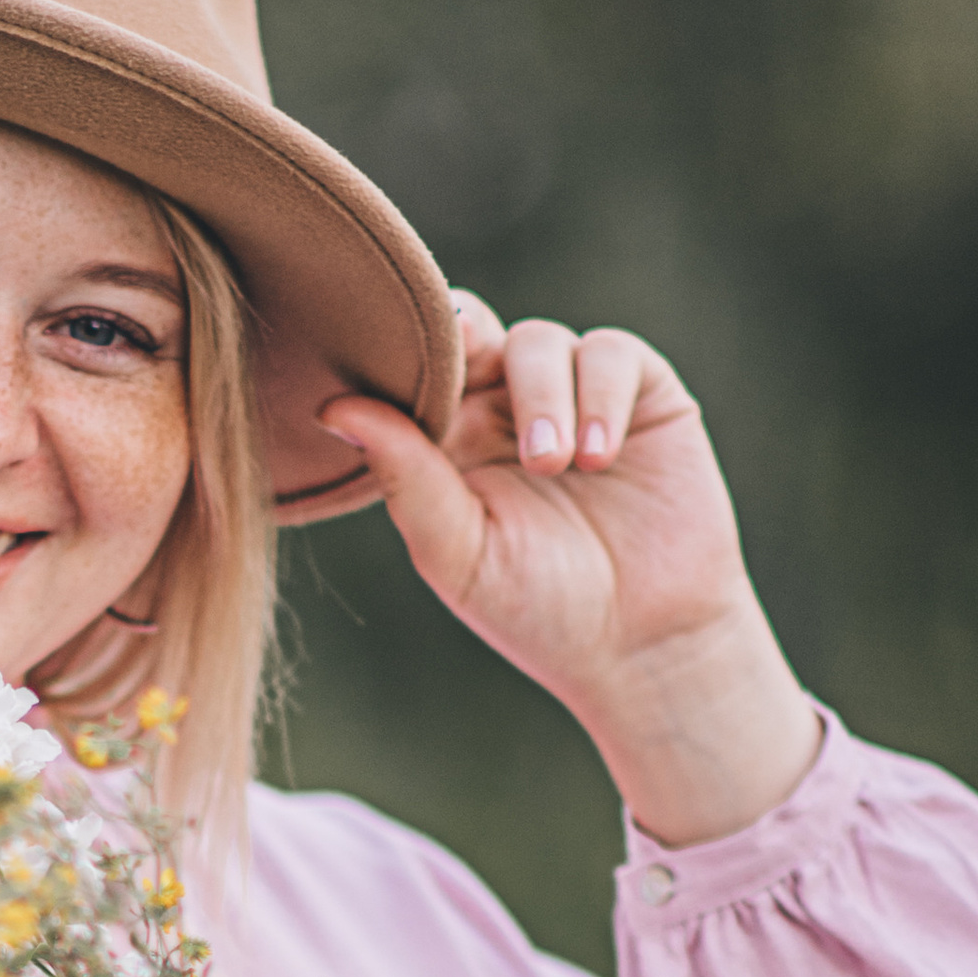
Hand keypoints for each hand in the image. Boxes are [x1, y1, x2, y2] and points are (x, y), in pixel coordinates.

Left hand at [320, 296, 820, 846]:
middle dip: (466, 340)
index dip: (403, 352)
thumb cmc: (538, 609)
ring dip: (541, 396)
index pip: (413, 369)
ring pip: (537, 342)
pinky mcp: (642, 395)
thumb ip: (405, 479)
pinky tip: (596, 458)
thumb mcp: (459, 553)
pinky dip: (599, 395)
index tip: (394, 360)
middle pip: (471, 331)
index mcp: (447, 442)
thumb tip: (334, 408)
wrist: (644, 645)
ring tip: (553, 464)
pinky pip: (610, 355)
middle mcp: (503, 409)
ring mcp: (572, 396)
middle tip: (468, 363)